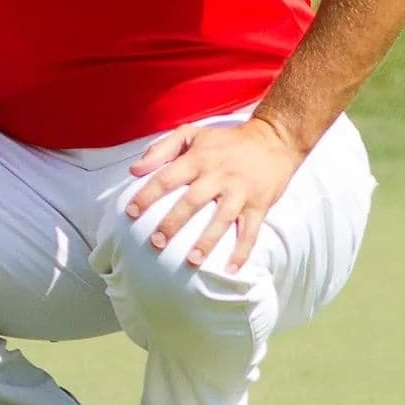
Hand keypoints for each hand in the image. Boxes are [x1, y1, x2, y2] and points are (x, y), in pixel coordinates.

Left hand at [124, 117, 307, 271]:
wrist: (274, 139)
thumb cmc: (225, 140)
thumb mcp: (191, 134)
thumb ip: (160, 150)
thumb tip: (133, 170)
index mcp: (198, 159)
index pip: (167, 178)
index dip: (147, 195)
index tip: (130, 213)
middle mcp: (219, 176)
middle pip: (192, 201)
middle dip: (173, 222)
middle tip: (156, 242)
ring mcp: (240, 192)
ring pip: (222, 219)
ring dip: (207, 241)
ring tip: (191, 261)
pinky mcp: (259, 205)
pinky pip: (251, 232)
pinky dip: (242, 252)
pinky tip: (231, 270)